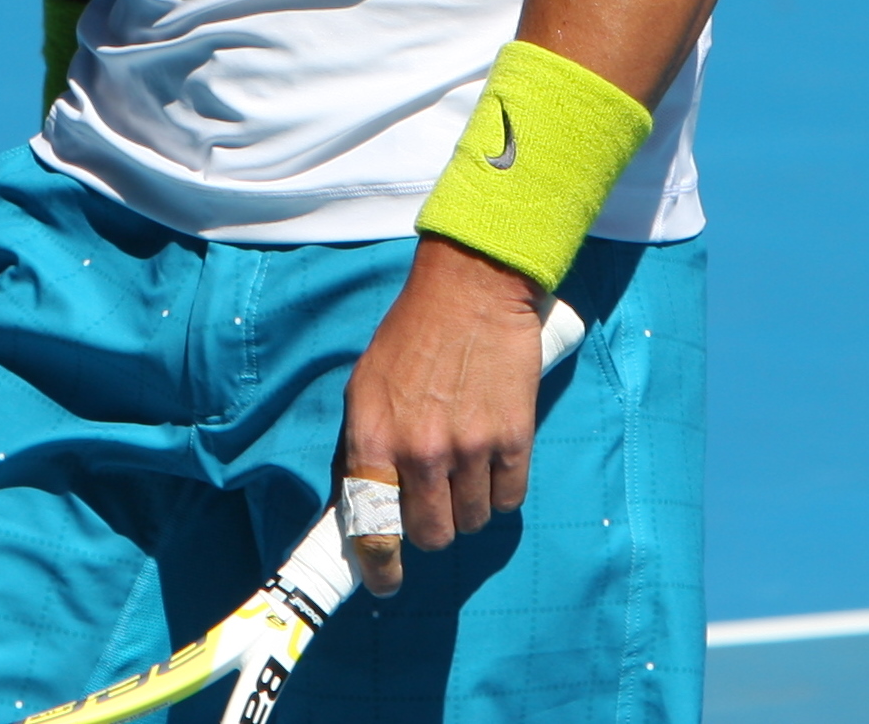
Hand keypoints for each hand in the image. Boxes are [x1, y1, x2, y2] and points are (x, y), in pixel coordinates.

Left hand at [341, 235, 546, 596]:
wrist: (471, 288)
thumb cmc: (412, 333)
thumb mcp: (366, 384)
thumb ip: (361, 445)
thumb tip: (355, 503)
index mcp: (374, 436)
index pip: (372, 529)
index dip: (379, 567)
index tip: (385, 582)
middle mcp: (420, 450)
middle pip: (431, 535)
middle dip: (431, 524)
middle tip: (434, 497)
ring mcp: (470, 448)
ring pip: (471, 521)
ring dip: (468, 504)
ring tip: (465, 464)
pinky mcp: (513, 439)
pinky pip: (508, 500)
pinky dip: (500, 488)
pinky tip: (493, 456)